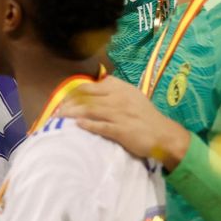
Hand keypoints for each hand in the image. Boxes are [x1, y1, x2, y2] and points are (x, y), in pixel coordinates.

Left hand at [55, 76, 190, 168]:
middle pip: (86, 98)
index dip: (73, 93)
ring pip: (89, 110)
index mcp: (120, 89)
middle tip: (56, 110)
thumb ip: (114, 90)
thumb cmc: (145, 116)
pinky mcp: (121, 130)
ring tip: (59, 117)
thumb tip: (94, 86)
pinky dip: (87, 125)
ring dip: (72, 114)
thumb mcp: (132, 96)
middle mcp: (119, 99)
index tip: (63, 99)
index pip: (90, 87)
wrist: (164, 135)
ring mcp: (120, 114)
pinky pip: (100, 126)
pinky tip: (77, 126)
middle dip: (68, 103)